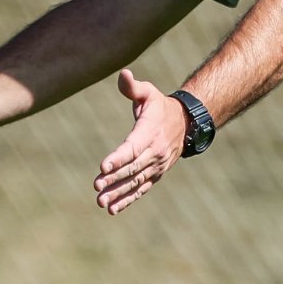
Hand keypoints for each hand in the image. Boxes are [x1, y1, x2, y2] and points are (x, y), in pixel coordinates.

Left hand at [94, 69, 186, 214]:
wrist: (186, 124)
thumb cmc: (160, 106)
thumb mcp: (149, 93)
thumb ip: (133, 87)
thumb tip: (123, 74)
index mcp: (149, 132)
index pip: (132, 147)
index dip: (117, 157)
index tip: (102, 166)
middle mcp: (154, 152)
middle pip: (132, 168)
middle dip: (114, 178)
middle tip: (96, 186)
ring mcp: (156, 166)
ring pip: (135, 182)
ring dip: (118, 193)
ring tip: (100, 201)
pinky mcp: (155, 174)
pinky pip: (141, 189)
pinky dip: (127, 200)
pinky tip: (112, 209)